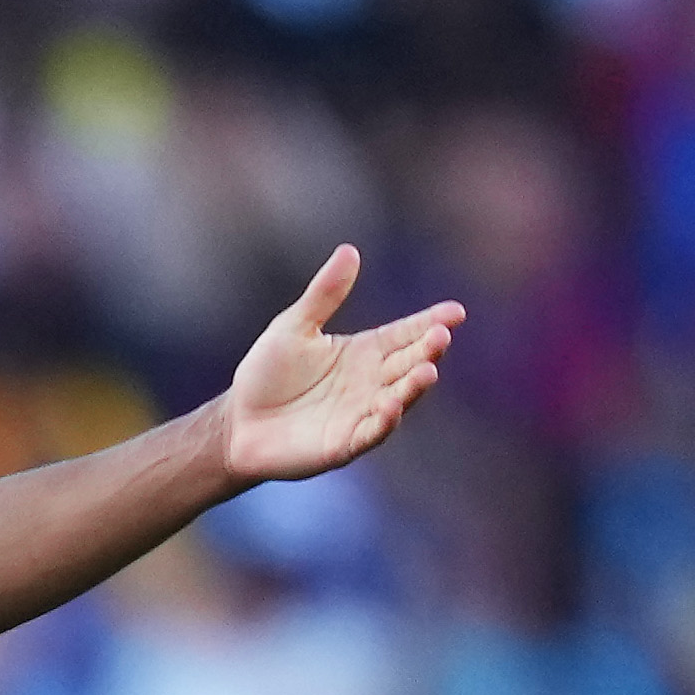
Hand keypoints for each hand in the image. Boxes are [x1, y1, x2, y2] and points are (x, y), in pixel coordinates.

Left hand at [212, 249, 462, 491]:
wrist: (238, 422)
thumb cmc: (267, 374)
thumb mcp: (294, 326)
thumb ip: (324, 294)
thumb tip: (350, 251)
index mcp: (364, 352)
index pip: (405, 334)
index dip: (430, 323)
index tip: (456, 312)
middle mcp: (370, 382)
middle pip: (408, 364)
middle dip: (427, 352)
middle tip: (441, 336)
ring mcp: (361, 414)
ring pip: (398, 399)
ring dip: (414, 387)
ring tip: (427, 371)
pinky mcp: (344, 444)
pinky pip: (370, 433)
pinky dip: (383, 422)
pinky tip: (391, 406)